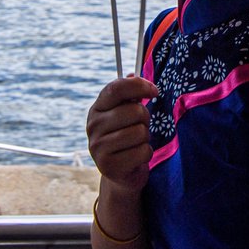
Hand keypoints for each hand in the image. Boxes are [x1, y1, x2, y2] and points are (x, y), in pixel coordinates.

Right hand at [87, 76, 158, 193]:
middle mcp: (93, 126)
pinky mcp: (108, 166)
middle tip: (140, 127)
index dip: (139, 85)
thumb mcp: (126, 115)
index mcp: (97, 109)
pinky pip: (142, 152)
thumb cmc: (127, 138)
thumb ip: (129, 95)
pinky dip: (145, 154)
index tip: (154, 91)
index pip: (116, 88)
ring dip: (145, 138)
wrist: (121, 174)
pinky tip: (136, 158)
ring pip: (140, 132)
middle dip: (145, 119)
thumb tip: (132, 74)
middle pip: (134, 111)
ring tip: (136, 144)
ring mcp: (98, 147)